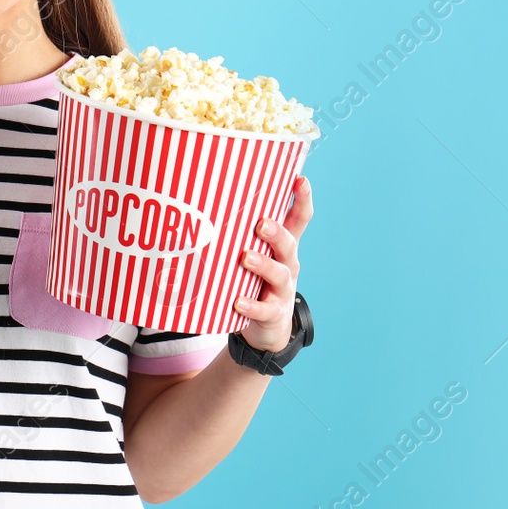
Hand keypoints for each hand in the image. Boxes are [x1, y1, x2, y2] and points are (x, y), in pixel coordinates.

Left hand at [234, 175, 312, 353]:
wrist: (268, 328)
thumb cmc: (256, 281)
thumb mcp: (256, 255)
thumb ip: (240, 234)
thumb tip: (205, 201)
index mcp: (283, 247)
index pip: (299, 220)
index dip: (302, 200)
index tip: (300, 180)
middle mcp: (287, 265)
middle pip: (289, 244)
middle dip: (277, 233)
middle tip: (261, 224)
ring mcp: (282, 290)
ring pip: (279, 274)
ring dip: (263, 264)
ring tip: (246, 258)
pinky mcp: (273, 313)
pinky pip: (264, 308)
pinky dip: (251, 305)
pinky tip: (238, 301)